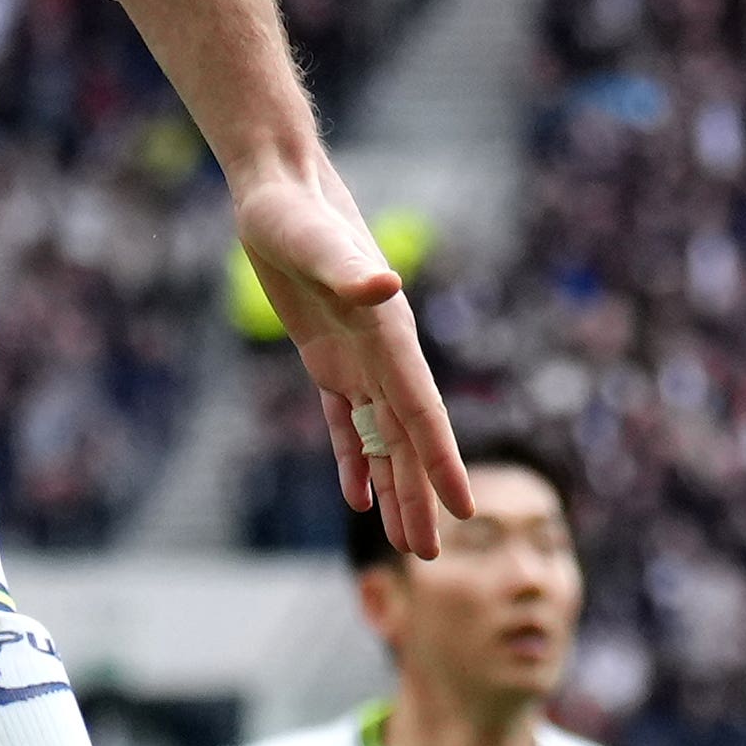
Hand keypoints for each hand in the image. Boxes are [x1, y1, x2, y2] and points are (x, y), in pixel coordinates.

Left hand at [232, 150, 467, 560]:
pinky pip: (343, 421)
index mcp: (388, 336)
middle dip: (418, 497)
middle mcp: (381, 354)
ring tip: (403, 544)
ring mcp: (356, 358)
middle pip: (405, 439)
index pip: (422, 412)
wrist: (279, 187)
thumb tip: (383, 284)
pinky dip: (351, 458)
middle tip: (428, 557)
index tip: (466, 510)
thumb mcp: (312, 239)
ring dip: (392, 488)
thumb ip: (347, 266)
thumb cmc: (294, 210)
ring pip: (379, 438)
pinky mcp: (325, 357)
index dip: (442, 462)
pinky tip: (357, 496)